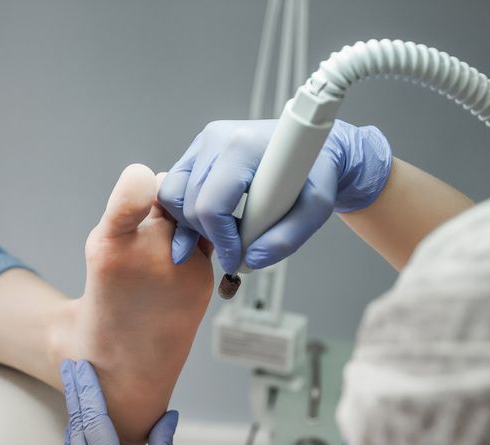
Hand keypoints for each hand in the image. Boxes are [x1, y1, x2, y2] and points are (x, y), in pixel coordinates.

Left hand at [61, 359, 199, 444]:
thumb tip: (168, 413)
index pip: (94, 423)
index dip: (86, 391)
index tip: (78, 366)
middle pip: (77, 430)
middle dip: (76, 397)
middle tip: (72, 366)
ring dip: (76, 419)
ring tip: (79, 391)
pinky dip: (78, 444)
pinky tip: (84, 430)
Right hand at [158, 119, 392, 272]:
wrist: (312, 147)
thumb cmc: (316, 173)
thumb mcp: (316, 209)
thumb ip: (287, 238)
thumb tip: (251, 261)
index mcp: (243, 146)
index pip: (211, 205)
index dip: (221, 241)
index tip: (236, 260)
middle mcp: (216, 138)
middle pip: (188, 203)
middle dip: (209, 236)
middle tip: (234, 251)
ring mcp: (203, 141)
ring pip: (173, 194)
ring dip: (191, 224)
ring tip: (219, 238)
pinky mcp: (198, 149)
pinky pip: (175, 186)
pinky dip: (185, 212)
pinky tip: (200, 232)